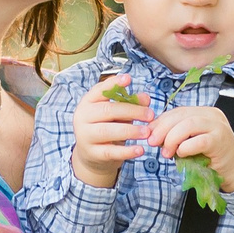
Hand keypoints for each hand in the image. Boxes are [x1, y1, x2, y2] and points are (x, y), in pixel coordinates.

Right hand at [71, 74, 152, 188]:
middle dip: (131, 111)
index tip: (128, 78)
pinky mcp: (92, 153)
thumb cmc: (107, 127)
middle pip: (107, 110)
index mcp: (88, 102)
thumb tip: (146, 98)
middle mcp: (83, 117)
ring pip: (107, 131)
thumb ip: (130, 103)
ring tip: (147, 132)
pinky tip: (140, 150)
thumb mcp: (118, 113)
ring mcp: (85, 136)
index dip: (113, 83)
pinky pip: (110, 152)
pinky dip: (127, 151)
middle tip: (150, 115)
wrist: (92, 154)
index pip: (99, 90)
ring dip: (130, 131)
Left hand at [146, 105, 233, 191]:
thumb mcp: (190, 142)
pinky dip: (186, 147)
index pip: (178, 111)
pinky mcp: (220, 140)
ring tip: (165, 153)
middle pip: (181, 115)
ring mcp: (218, 126)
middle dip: (162, 128)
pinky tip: (180, 155)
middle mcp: (212, 115)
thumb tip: (152, 135)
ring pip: (189, 124)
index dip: (160, 121)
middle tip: (152, 142)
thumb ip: (176, 136)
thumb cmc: (211, 157)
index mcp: (203, 112)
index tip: (148, 133)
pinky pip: (199, 140)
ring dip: (172, 138)